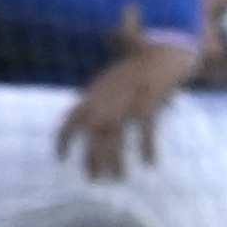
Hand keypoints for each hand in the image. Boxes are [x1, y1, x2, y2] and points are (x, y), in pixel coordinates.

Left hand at [57, 38, 199, 177]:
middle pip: (94, 133)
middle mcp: (109, 97)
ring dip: (115, 158)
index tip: (60, 157)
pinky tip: (149, 161)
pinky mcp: (150, 100)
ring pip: (115, 135)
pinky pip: (145, 128)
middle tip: (94, 178)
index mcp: (96, 91)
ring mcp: (129, 98)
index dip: (64, 138)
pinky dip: (147, 146)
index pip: (72, 117)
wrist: (166, 48)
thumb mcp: (110, 78)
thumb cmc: (138, 65)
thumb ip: (96, 95)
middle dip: (92, 158)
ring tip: (118, 176)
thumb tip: (81, 109)